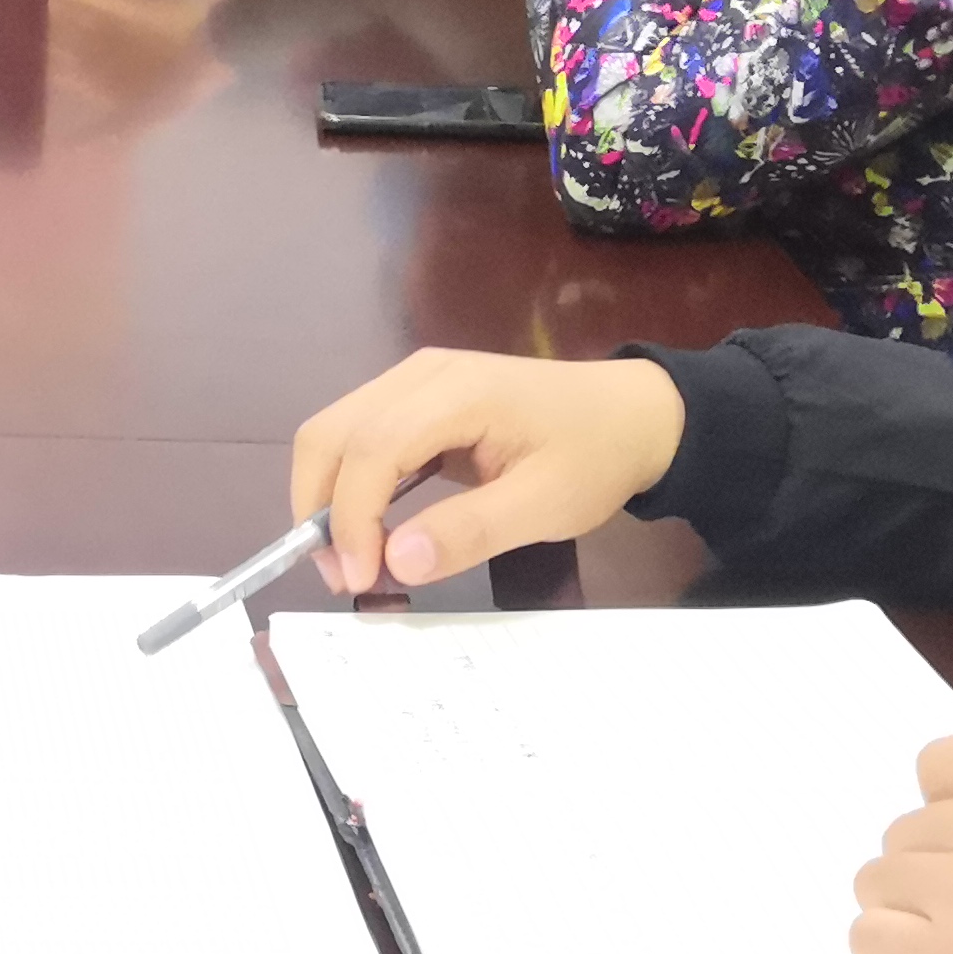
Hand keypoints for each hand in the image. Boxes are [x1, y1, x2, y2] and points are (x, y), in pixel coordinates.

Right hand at [286, 349, 686, 590]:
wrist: (633, 415)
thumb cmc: (596, 458)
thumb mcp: (548, 506)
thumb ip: (472, 532)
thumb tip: (397, 563)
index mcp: (458, 392)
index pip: (373, 449)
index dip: (352, 518)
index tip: (361, 579)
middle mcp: (421, 375)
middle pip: (332, 433)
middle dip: (319, 509)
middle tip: (342, 577)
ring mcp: (413, 381)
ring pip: (334, 434)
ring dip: (325, 499)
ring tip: (350, 561)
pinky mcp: (414, 399)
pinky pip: (358, 438)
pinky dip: (348, 487)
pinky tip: (367, 531)